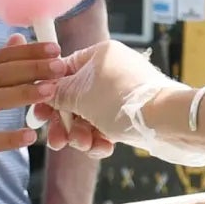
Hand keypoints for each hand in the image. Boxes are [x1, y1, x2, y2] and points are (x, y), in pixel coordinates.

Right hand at [36, 42, 204, 166]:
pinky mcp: (133, 113)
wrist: (166, 120)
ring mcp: (123, 92)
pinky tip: (102, 148)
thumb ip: (57, 92)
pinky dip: (101, 138)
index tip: (39, 115)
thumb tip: (45, 91)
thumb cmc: (121, 101)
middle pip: (76, 98)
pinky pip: (107, 125)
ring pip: (90, 116)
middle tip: (57, 142)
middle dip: (65, 123)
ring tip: (85, 146)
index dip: (49, 94)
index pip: (64, 70)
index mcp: (100, 54)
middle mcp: (112, 70)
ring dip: (82, 135)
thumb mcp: (79, 95)